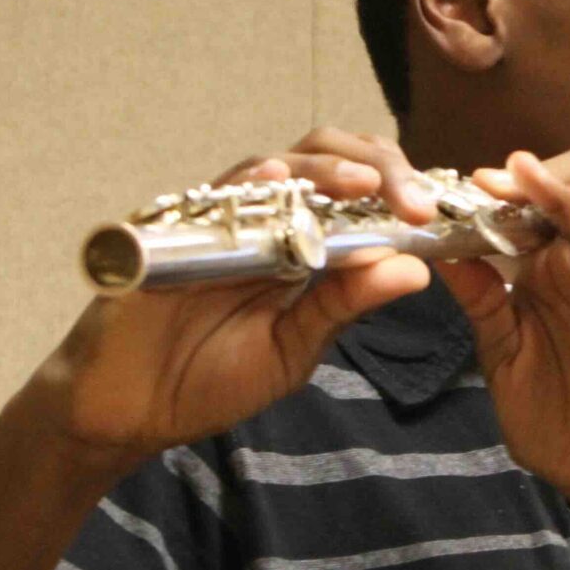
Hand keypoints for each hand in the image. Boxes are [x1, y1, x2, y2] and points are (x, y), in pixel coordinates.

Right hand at [25, 128, 437, 467]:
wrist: (127, 411)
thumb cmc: (209, 378)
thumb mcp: (293, 349)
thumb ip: (344, 306)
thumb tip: (415, 269)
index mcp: (301, 243)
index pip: (360, 190)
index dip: (402, 189)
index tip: (442, 212)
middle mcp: (263, 218)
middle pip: (326, 159)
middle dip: (377, 169)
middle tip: (414, 200)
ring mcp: (217, 218)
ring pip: (277, 165)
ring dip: (324, 170)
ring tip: (364, 184)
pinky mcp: (169, 230)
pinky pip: (210, 195)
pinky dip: (246, 183)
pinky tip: (273, 180)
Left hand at [434, 149, 569, 525]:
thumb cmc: (563, 426)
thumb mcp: (504, 360)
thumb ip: (483, 309)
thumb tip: (444, 254)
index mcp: (539, 285)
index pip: (518, 223)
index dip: (488, 202)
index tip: (449, 190)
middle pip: (554, 207)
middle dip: (522, 185)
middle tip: (484, 179)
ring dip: (555, 192)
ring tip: (524, 170)